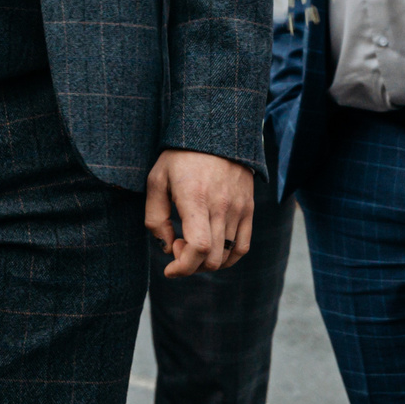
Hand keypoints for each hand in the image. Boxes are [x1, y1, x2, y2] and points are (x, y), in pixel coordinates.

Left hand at [144, 149, 255, 277]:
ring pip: (227, 256)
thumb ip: (155, 218)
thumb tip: (168, 248)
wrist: (215, 133)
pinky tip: (212, 250)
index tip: (169, 269)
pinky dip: (228, 258)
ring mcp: (238, 209)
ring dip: (207, 262)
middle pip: (212, 259)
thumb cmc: (179, 157)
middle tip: (178, 245)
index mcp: (195, 198)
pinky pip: (243, 246)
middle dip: (191, 265)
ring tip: (193, 242)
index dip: (183, 267)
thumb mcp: (156, 181)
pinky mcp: (248, 209)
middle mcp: (221, 206)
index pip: (199, 248)